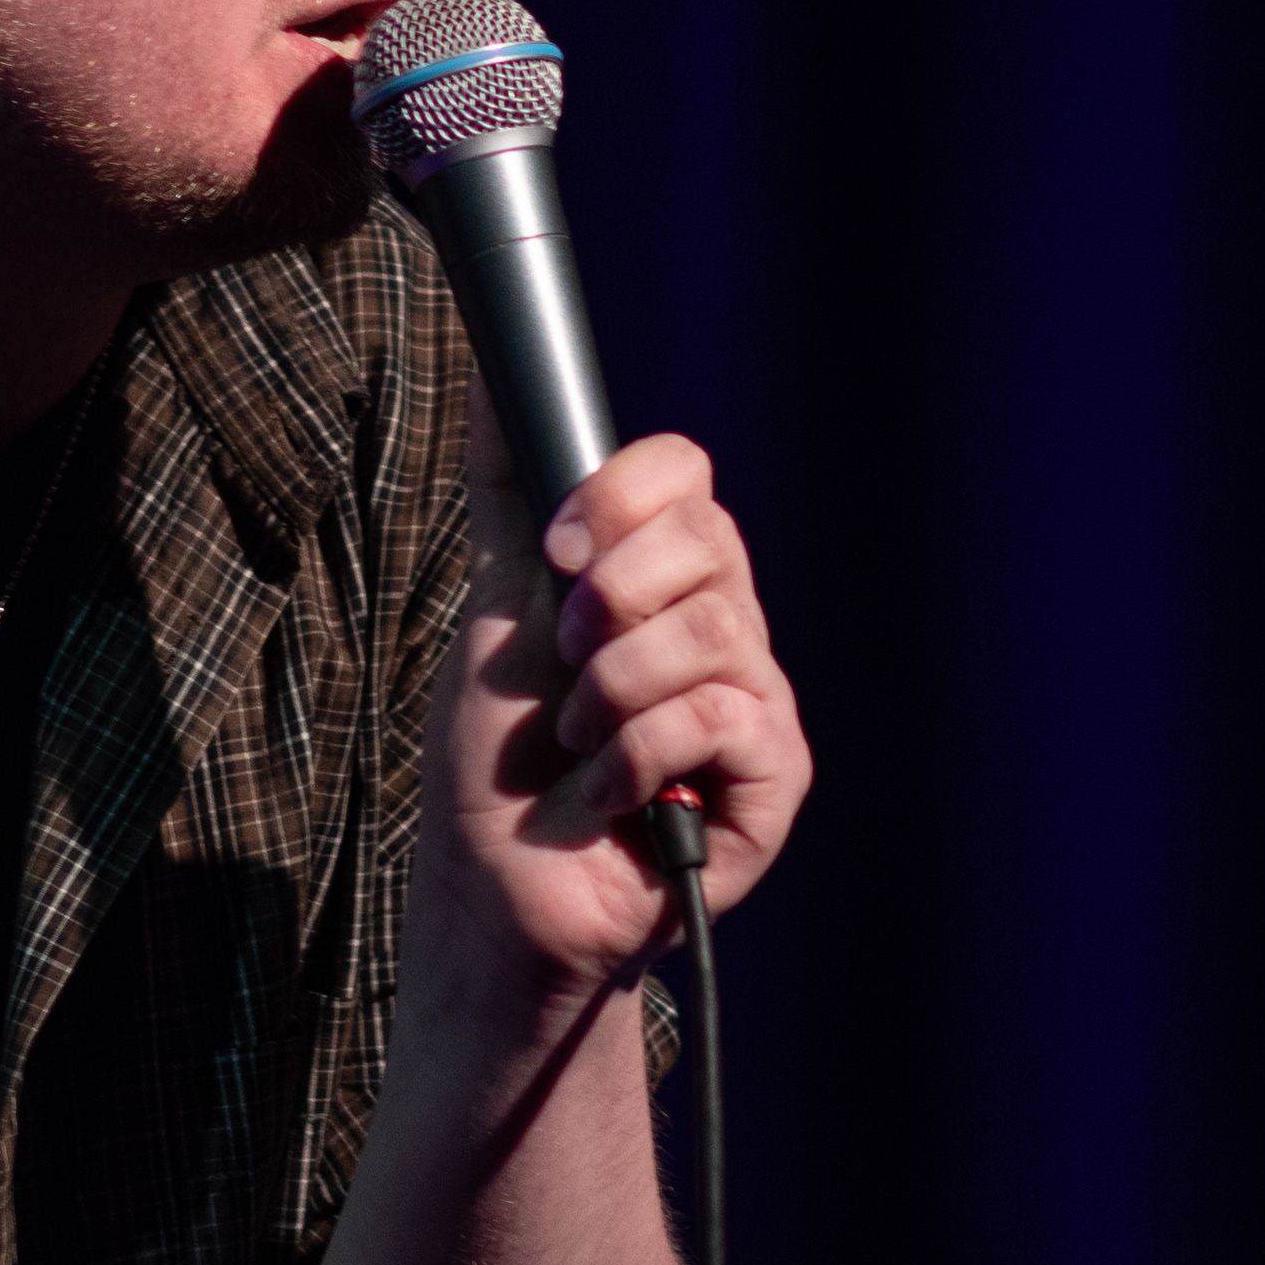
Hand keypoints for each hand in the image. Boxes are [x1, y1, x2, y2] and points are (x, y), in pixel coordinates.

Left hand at [412, 375, 811, 1000]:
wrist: (497, 887)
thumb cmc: (495, 756)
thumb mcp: (493, 603)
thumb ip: (508, 491)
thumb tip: (488, 377)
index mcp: (667, 573)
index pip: (683, 473)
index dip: (614, 500)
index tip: (553, 555)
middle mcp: (725, 623)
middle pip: (707, 540)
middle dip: (603, 601)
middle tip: (561, 662)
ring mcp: (758, 700)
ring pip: (712, 629)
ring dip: (609, 693)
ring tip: (577, 744)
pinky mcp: (776, 778)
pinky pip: (722, 717)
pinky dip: (635, 757)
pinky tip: (608, 798)